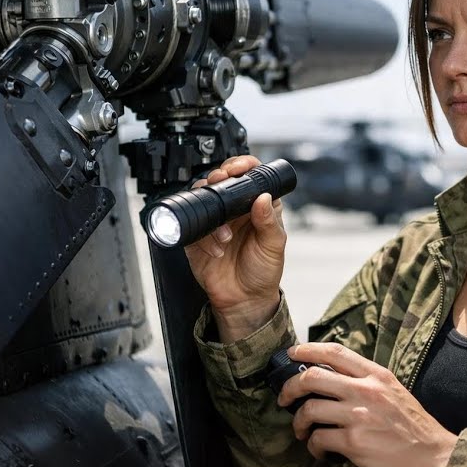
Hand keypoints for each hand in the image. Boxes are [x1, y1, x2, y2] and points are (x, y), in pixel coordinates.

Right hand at [184, 156, 286, 340]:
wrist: (244, 300)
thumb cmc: (263, 272)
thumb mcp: (274, 246)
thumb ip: (269, 222)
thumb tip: (264, 197)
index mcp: (256, 205)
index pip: (249, 175)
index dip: (242, 165)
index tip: (239, 168)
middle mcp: (234, 210)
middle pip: (221, 181)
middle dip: (218, 179)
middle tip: (220, 184)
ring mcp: (215, 221)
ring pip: (203, 199)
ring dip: (212, 212)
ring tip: (225, 235)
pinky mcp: (197, 236)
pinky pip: (192, 226)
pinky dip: (203, 236)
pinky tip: (216, 250)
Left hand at [279, 343, 458, 466]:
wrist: (436, 459)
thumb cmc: (416, 430)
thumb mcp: (396, 393)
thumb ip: (368, 385)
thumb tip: (335, 384)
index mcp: (377, 376)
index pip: (335, 352)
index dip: (307, 350)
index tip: (292, 354)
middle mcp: (367, 391)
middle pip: (312, 377)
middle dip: (290, 388)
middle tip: (285, 398)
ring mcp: (359, 416)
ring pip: (310, 410)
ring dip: (299, 423)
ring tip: (303, 431)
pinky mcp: (355, 442)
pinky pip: (319, 439)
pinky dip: (314, 446)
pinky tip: (321, 451)